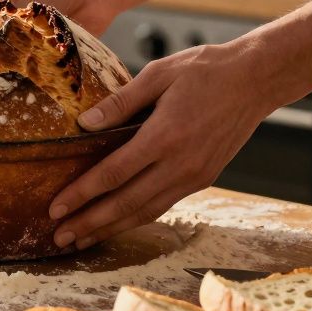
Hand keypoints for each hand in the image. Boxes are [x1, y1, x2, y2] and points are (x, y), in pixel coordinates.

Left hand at [48, 40, 280, 250]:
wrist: (256, 80)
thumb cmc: (204, 70)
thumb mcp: (158, 74)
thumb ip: (120, 102)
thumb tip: (84, 124)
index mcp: (164, 136)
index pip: (113, 174)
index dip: (81, 194)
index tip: (55, 209)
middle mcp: (180, 164)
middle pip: (125, 203)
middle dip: (89, 223)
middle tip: (59, 238)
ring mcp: (194, 176)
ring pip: (145, 211)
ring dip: (110, 229)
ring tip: (81, 241)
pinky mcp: (203, 179)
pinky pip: (163, 205)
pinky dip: (136, 218)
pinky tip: (116, 224)